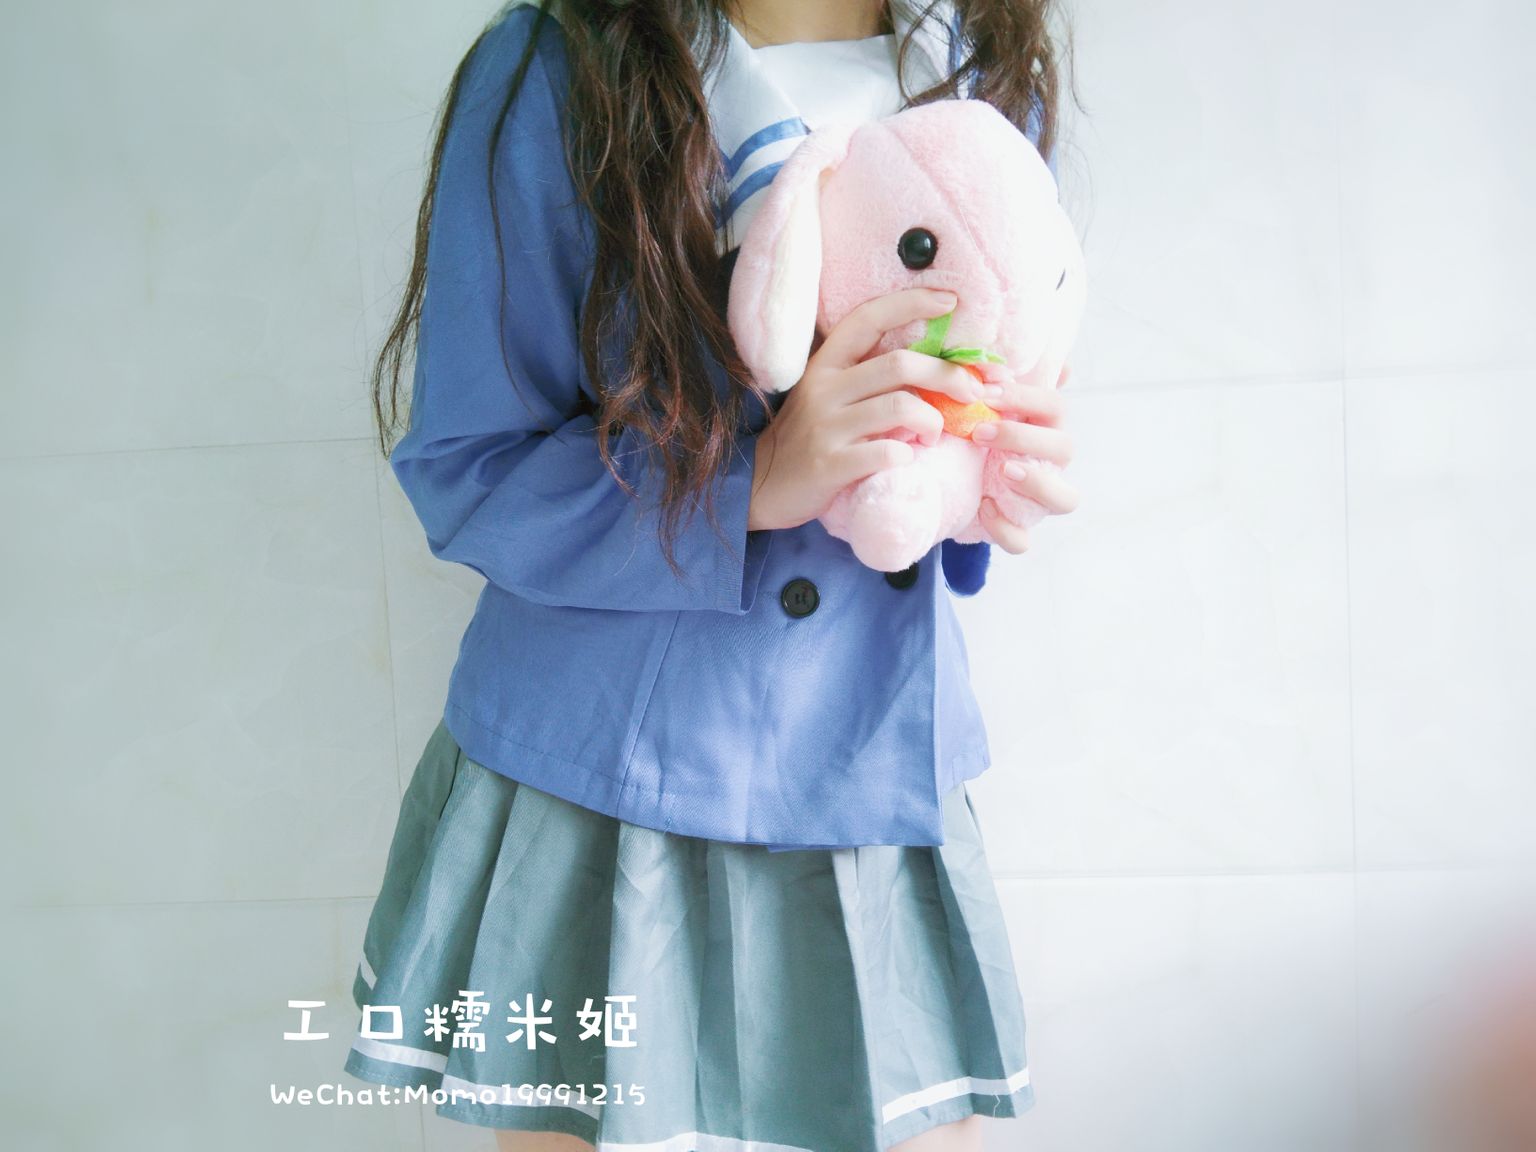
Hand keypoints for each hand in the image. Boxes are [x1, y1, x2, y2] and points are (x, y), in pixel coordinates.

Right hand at [746, 288, 984, 531]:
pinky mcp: (829, 464)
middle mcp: (824, 388)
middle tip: (972, 393)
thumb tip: (934, 366)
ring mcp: (825, 426)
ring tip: (935, 434)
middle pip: (899, 363)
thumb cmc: (809, 438)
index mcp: (826, 364)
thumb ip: (869, 378)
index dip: (911, 303)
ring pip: (899, 406)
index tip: (950, 300)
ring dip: (933, 420)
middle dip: (948, 374)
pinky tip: (907, 460)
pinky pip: (884, 453)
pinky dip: (907, 456)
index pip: (869, 317)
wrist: (761, 485)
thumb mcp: (830, 396)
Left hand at [970, 359, 1077, 552]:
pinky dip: (1006, 528)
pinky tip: (983, 508)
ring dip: (1038, 484)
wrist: (941, 481)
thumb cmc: (968, 436)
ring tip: (1003, 470)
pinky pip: (1024, 540)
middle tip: (981, 432)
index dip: (1026, 398)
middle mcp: (1049, 463)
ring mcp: (1037, 499)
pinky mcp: (1015, 529)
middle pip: (1064, 449)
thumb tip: (1055, 360)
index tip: (987, 392)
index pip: (1055, 407)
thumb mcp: (976, 404)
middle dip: (1025, 437)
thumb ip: (1000, 379)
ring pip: (1065, 499)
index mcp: (1043, 426)